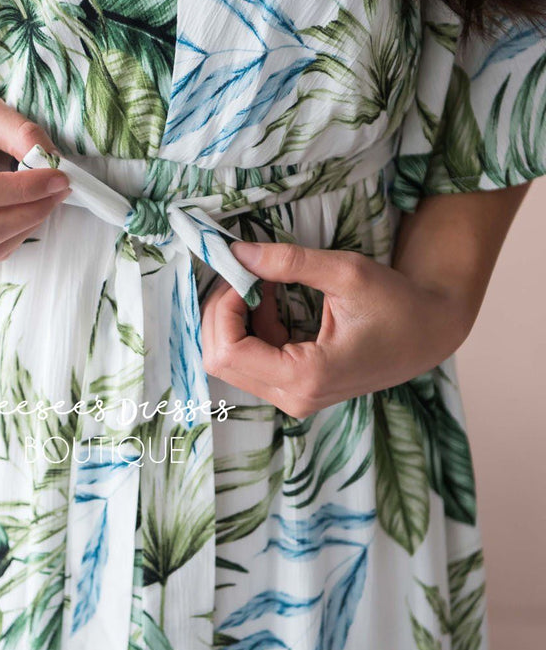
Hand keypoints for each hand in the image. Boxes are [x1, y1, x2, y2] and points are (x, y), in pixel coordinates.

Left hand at [200, 240, 475, 416]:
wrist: (429, 333)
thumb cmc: (397, 303)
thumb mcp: (346, 272)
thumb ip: (289, 262)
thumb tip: (237, 252)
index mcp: (307, 376)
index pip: (227, 351)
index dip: (222, 307)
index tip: (240, 271)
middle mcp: (295, 397)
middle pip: (220, 360)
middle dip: (221, 312)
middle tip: (243, 272)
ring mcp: (294, 397)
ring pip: (231, 361)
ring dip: (235, 318)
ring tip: (263, 281)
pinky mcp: (296, 388)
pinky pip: (251, 360)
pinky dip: (250, 326)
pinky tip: (271, 298)